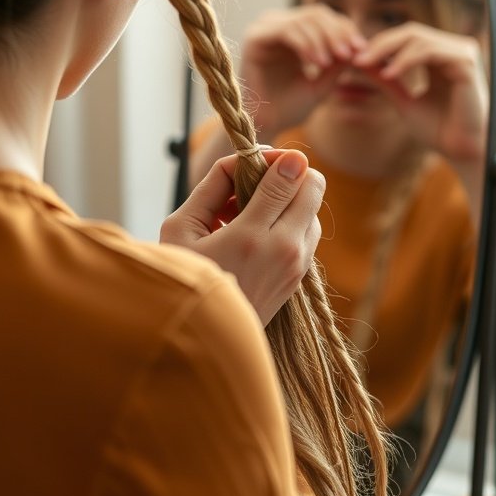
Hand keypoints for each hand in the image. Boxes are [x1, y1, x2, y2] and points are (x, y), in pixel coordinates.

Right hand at [160, 149, 324, 325]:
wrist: (201, 338)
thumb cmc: (182, 278)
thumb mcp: (180, 228)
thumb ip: (212, 187)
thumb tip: (243, 159)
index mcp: (251, 237)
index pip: (289, 177)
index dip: (277, 157)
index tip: (257, 158)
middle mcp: (283, 250)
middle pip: (315, 186)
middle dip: (289, 173)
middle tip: (257, 180)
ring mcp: (296, 267)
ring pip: (314, 209)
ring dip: (290, 199)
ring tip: (252, 211)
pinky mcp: (299, 279)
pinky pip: (308, 232)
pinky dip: (290, 222)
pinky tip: (258, 231)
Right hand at [241, 5, 366, 136]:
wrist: (265, 125)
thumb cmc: (291, 107)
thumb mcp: (323, 82)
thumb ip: (339, 62)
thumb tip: (360, 44)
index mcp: (293, 31)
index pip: (324, 18)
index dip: (345, 30)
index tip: (361, 50)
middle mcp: (277, 24)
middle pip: (316, 14)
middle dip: (337, 33)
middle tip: (350, 54)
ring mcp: (265, 29)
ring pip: (303, 20)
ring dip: (323, 40)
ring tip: (332, 62)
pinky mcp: (255, 38)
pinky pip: (286, 31)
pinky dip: (306, 45)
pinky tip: (316, 63)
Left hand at [353, 22, 488, 160]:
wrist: (461, 151)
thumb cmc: (437, 131)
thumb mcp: (403, 100)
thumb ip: (385, 80)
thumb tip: (358, 61)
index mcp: (441, 57)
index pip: (407, 38)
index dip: (379, 45)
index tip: (353, 59)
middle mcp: (453, 50)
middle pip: (411, 32)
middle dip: (380, 44)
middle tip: (356, 58)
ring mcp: (461, 54)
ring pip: (418, 38)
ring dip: (388, 51)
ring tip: (366, 65)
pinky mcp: (466, 62)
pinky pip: (430, 51)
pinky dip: (406, 60)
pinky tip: (388, 74)